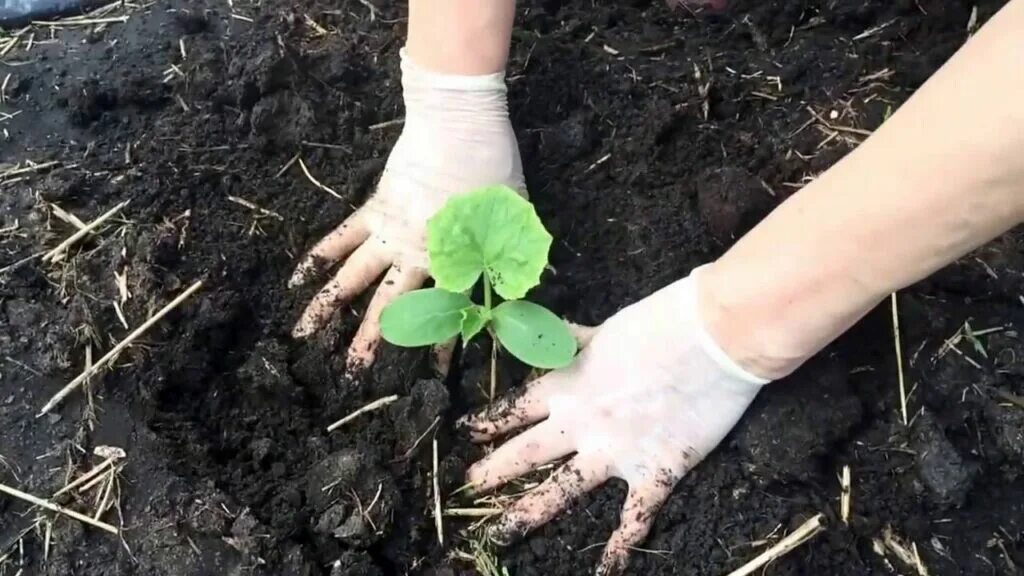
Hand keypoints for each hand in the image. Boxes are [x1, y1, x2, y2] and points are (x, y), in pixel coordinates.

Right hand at [289, 49, 524, 369]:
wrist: (458, 124)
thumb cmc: (493, 168)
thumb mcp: (515, 218)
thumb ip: (518, 256)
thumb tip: (536, 289)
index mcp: (452, 261)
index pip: (447, 312)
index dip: (444, 343)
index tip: (438, 373)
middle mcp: (414, 255)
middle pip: (388, 305)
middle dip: (370, 342)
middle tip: (352, 372)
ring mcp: (388, 233)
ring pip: (352, 277)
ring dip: (328, 306)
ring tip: (304, 334)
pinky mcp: (373, 210)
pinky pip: (341, 237)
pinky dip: (319, 255)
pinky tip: (299, 278)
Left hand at [460, 268, 769, 574]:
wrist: (712, 338)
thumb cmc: (659, 324)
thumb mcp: (603, 329)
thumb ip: (574, 342)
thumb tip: (552, 333)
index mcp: (568, 385)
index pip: (515, 408)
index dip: (489, 422)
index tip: (468, 433)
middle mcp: (581, 424)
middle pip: (525, 454)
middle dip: (492, 472)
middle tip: (467, 487)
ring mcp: (615, 452)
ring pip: (561, 491)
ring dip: (527, 514)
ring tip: (498, 533)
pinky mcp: (654, 472)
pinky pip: (633, 518)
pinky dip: (620, 547)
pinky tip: (605, 570)